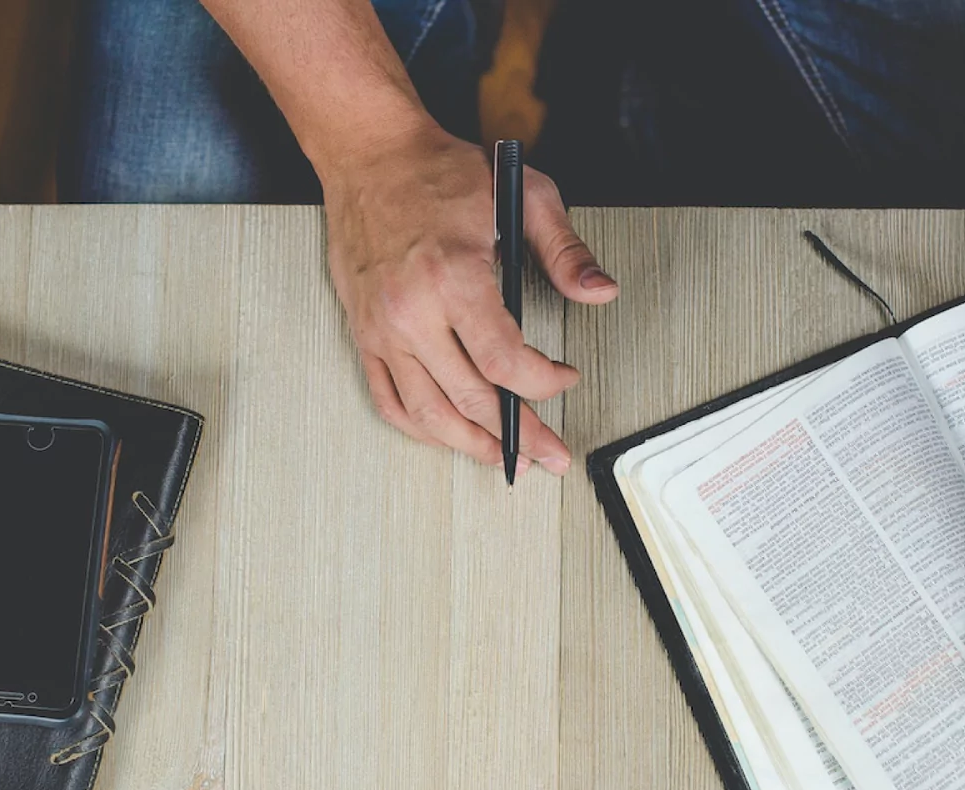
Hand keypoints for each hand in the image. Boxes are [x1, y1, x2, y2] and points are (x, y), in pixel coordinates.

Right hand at [322, 124, 619, 472]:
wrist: (371, 155)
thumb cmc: (440, 173)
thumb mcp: (522, 196)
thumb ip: (565, 250)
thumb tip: (600, 291)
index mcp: (453, 277)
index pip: (504, 361)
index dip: (543, 384)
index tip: (565, 379)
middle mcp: (411, 311)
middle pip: (471, 399)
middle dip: (520, 434)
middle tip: (551, 452)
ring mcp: (383, 329)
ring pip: (428, 414)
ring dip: (471, 446)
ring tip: (506, 459)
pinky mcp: (364, 335)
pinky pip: (390, 401)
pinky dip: (423, 429)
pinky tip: (451, 436)